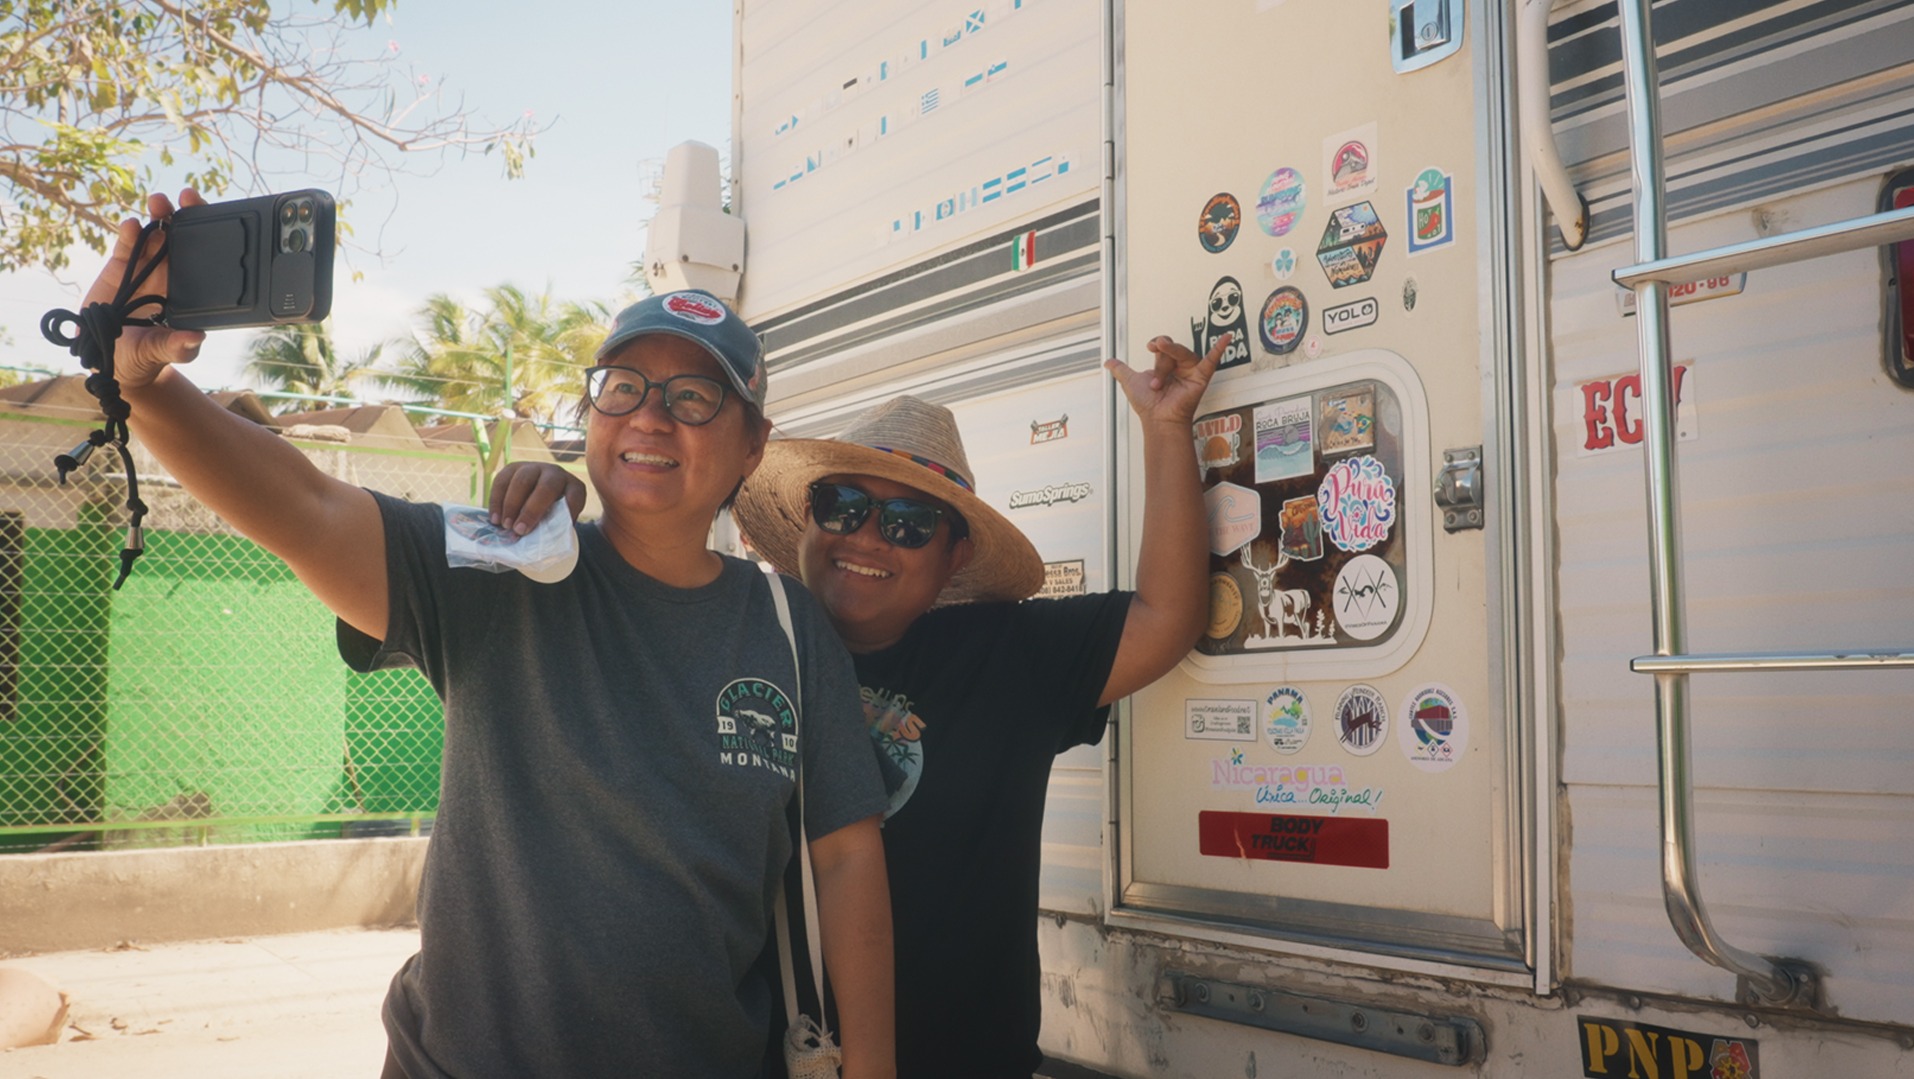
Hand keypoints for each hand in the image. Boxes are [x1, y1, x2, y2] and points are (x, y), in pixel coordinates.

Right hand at [88, 190, 208, 391]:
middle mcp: (171, 275)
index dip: (211, 237)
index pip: (205, 259)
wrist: (110, 359)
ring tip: (158, 203)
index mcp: (190, 291)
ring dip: (158, 216)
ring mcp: (146, 268)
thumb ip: (176, 347)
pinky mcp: (120, 268)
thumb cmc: (144, 357)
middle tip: (187, 199)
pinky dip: (130, 233)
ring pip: (155, 235)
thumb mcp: (161, 352)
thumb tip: (196, 339)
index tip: (215, 223)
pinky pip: (128, 246)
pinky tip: (132, 225)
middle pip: (182, 238)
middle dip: (185, 216)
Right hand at [489, 461, 586, 534]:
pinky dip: (496, 501)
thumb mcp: (556, 520)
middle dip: (531, 510)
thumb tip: (541, 546)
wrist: (536, 496)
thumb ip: (552, 528)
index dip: (567, 512)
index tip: (553, 532)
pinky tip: (495, 518)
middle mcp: (555, 473)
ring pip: (521, 481)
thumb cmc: (549, 514)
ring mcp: (533, 468)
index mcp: (573, 487)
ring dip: (511, 505)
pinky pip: (502, 481)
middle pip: (546, 487)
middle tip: (519, 530)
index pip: (574, 497)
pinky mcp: (513, 468)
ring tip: (505, 526)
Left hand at [1104, 333, 1225, 426]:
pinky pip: (1212, 360)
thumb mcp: (1130, 381)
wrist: (1157, 420)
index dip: (1157, 343)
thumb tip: (1109, 362)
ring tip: (1160, 382)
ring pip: (1181, 354)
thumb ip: (1121, 369)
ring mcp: (1191, 371)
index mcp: (1166, 365)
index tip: (1150, 346)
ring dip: (1167, 367)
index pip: (1164, 345)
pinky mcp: (1201, 378)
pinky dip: (1219, 348)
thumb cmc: (1148, 406)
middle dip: (1159, 362)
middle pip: (1171, 349)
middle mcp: (1179, 366)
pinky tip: (1226, 337)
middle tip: (1154, 379)